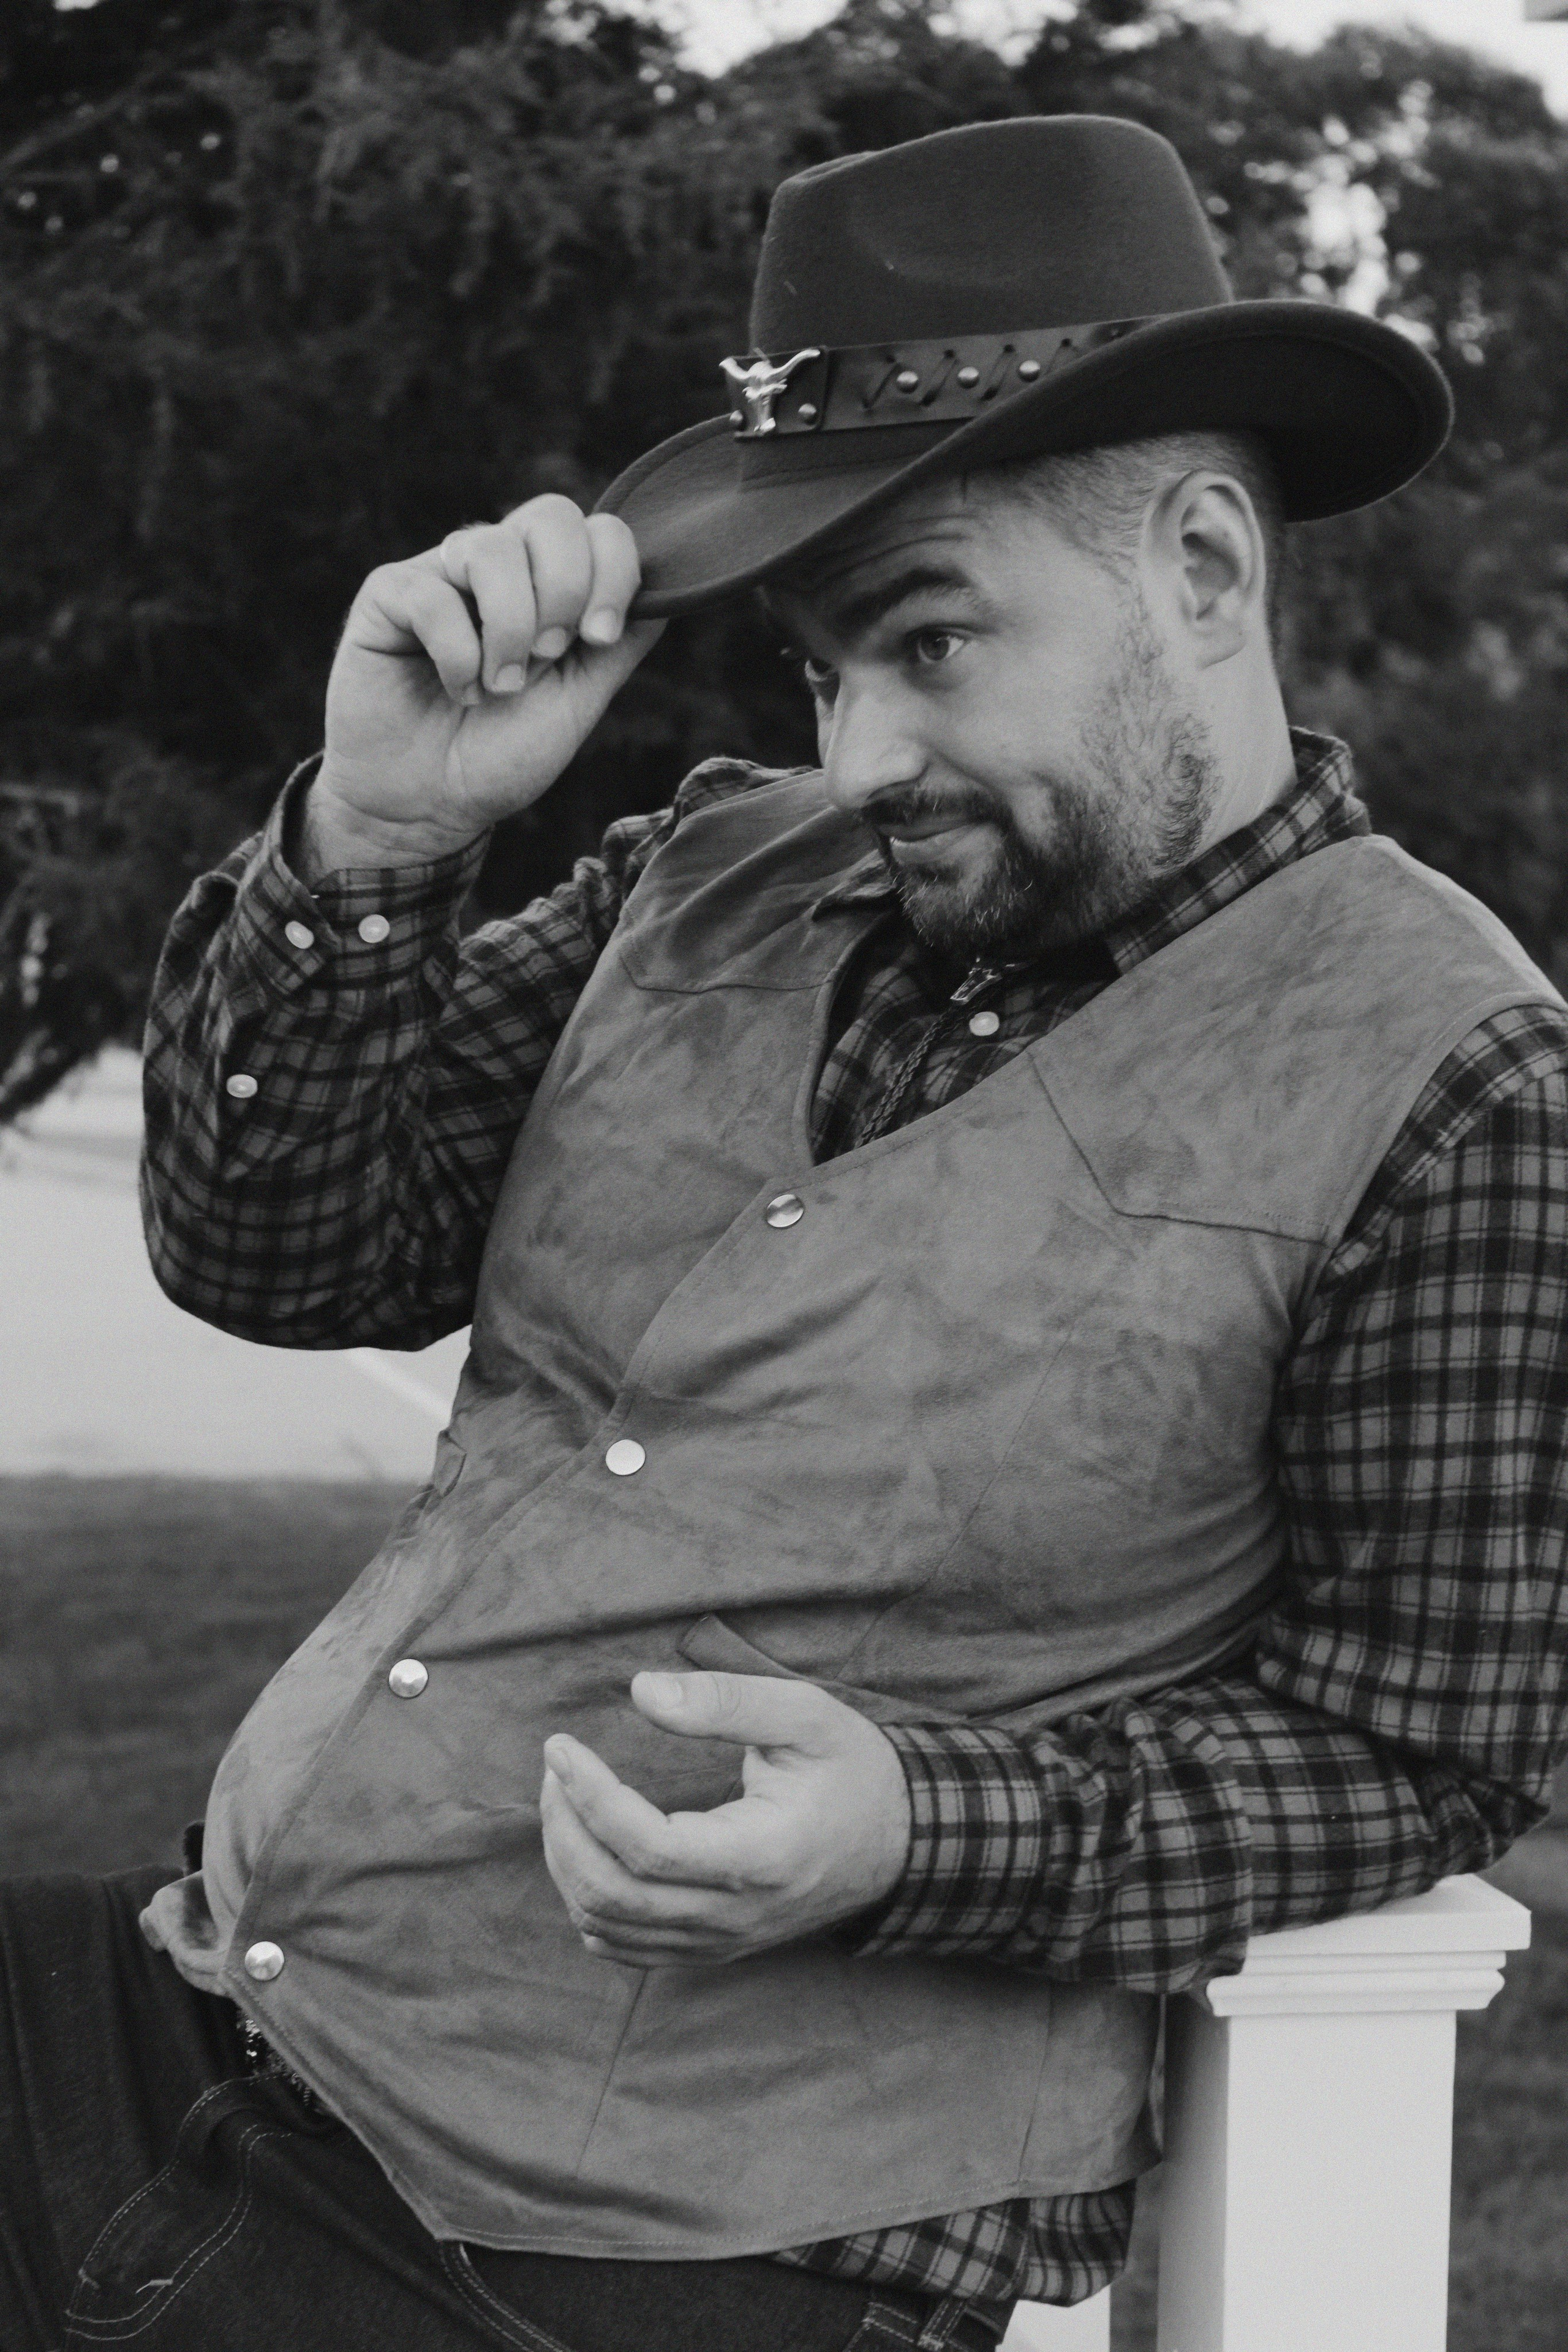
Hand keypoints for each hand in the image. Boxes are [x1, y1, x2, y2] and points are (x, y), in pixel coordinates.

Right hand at [310, 494, 663, 866]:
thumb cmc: (498, 756)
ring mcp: (442, 574)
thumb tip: (665, 593)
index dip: (613, 573)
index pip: (598, 531)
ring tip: (499, 686)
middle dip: (564, 590)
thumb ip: (617, 648)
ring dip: (509, 628)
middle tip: (548, 655)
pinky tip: (455, 688)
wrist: (427, 806)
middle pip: (551, 515)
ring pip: (491, 548)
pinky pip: (432, 594)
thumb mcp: (576, 704)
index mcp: (549, 587)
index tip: (599, 638)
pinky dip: (456, 653)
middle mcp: (498, 568)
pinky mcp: (389, 595)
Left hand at [540, 1671, 912, 1966]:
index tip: (560, 1745)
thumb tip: (642, 1692)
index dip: (588, 1796)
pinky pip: (627, 1947)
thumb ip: (725, 1700)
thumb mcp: (803, 1714)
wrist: (902, 1841)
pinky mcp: (713, 1947)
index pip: (645, 1847)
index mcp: (760, 1857)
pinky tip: (586, 1849)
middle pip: (611, 1895)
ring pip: (608, 1926)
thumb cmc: (852, 1768)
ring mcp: (722, 1941)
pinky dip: (588, 1902)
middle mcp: (735, 1915)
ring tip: (565, 1797)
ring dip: (568, 1863)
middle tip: (559, 1766)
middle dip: (564, 1827)